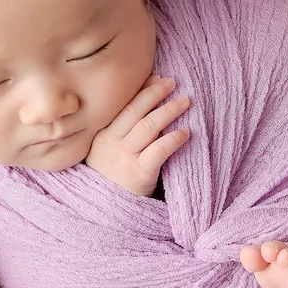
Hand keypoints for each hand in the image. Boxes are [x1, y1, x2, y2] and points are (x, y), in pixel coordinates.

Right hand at [87, 75, 191, 195]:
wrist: (104, 210)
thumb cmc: (111, 176)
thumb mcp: (106, 150)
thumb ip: (119, 131)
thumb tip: (146, 99)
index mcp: (101, 133)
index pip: (122, 105)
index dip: (140, 89)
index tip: (155, 77)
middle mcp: (110, 142)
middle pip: (135, 110)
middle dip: (155, 93)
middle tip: (173, 82)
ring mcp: (124, 158)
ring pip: (148, 126)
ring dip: (169, 110)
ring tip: (185, 101)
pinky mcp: (139, 174)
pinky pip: (158, 151)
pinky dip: (173, 139)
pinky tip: (186, 133)